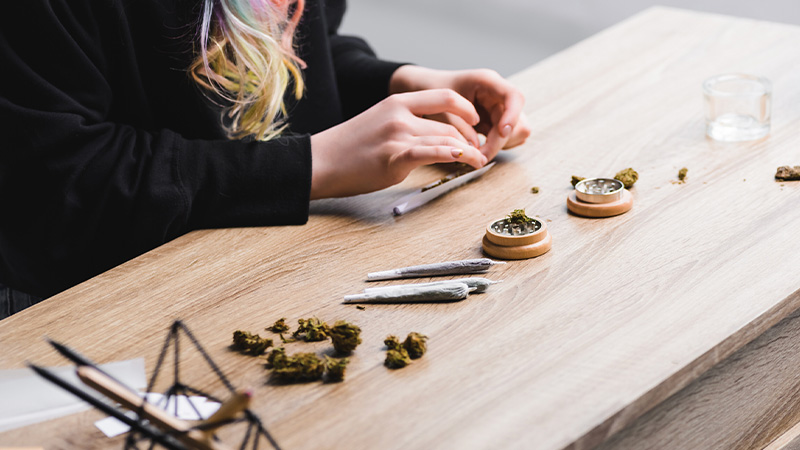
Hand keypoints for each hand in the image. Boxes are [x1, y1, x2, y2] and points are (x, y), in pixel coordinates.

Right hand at [310, 89, 487, 198]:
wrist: (322, 161)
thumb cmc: (350, 147)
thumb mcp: (379, 122)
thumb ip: (406, 124)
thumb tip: (433, 136)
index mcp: (397, 102)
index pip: (444, 97)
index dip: (466, 109)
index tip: (476, 121)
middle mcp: (400, 115)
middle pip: (450, 124)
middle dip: (471, 139)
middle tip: (480, 151)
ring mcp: (398, 135)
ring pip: (445, 140)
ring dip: (467, 152)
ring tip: (477, 161)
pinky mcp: (395, 157)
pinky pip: (432, 153)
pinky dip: (453, 156)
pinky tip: (463, 160)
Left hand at [389, 66, 530, 160]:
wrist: (423, 90)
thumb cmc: (430, 92)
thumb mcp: (441, 105)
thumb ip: (458, 123)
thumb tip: (474, 147)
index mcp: (487, 81)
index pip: (514, 97)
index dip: (512, 115)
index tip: (502, 132)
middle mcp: (497, 94)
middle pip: (517, 120)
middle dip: (500, 140)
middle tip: (479, 157)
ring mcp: (498, 108)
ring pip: (516, 131)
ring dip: (499, 145)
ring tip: (477, 153)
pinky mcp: (496, 120)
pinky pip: (507, 137)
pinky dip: (495, 146)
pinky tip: (479, 149)